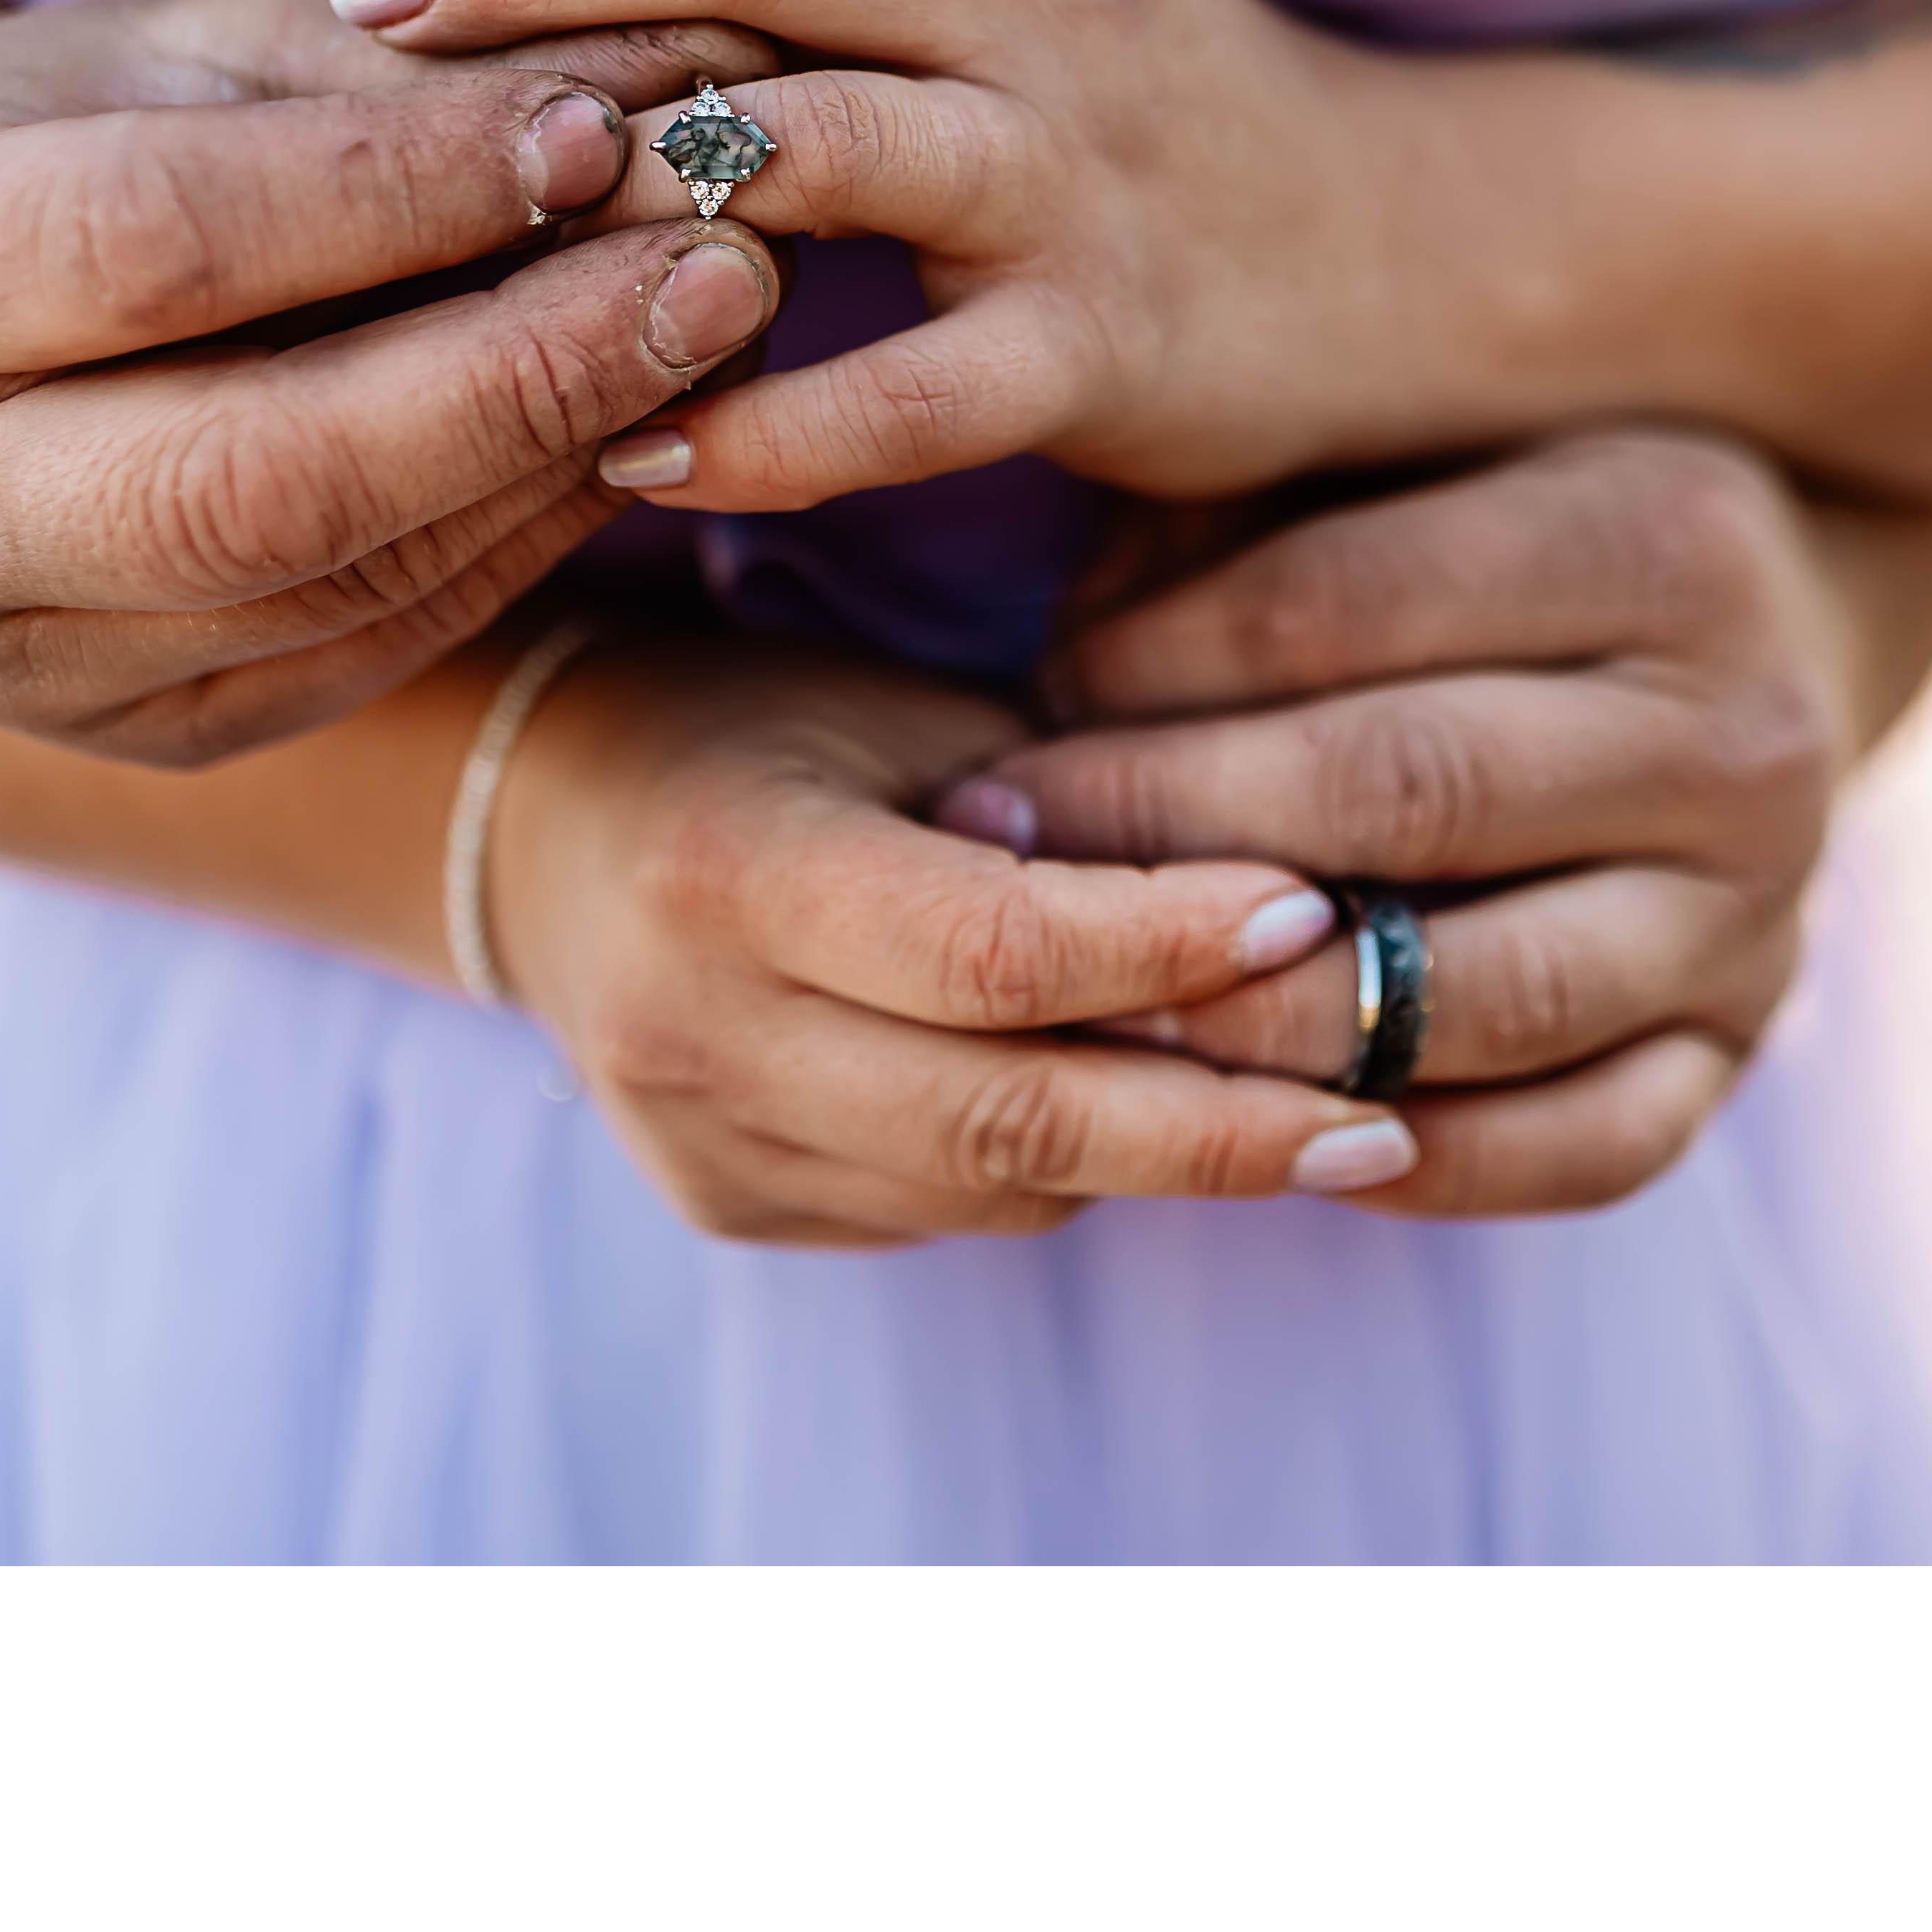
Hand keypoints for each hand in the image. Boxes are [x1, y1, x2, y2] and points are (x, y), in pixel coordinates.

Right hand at [0, 0, 803, 763]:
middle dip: (517, 366)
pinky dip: (527, 531)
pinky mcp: (139, 736)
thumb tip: (682, 62)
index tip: (597, 125)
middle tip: (725, 263)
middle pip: (248, 473)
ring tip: (726, 323)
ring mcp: (1, 661)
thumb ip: (420, 62)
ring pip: (330, 582)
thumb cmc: (106, 127)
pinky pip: (368, 645)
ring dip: (559, 452)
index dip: (393, 190)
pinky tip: (645, 426)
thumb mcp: (217, 44)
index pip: (150, 244)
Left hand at [327, 0, 1437, 510]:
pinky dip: (751, 427)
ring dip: (609, 189)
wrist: (1405, 248)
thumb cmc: (1139, 108)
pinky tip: (629, 455)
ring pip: (803, 139)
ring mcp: (1077, 168)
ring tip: (462, 252)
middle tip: (362, 42)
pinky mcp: (1108, 343)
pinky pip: (900, 394)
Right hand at [483, 637, 1415, 1244]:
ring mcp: (702, 1147)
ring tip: (1312, 1113)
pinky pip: (948, 1215)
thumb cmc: (768, 729)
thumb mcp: (903, 716)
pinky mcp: (733, 1212)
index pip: (989, 952)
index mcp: (727, 870)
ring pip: (994, 1192)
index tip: (1316, 915)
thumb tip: (1275, 910)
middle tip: (1383, 1113)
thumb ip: (1061, 811)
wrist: (548, 831)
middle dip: (1217, 1127)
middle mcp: (694, 1031)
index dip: (1165, 945)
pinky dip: (1062, 1170)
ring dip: (1162, 1154)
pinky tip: (1139, 1108)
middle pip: (1004, 1119)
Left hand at [926, 431, 1852, 1217]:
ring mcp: (1765, 912)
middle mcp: (1748, 730)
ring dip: (1264, 1023)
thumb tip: (1060, 678)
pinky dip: (1416, 1165)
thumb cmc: (1484, 528)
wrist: (1746, 637)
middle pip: (1410, 793)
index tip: (1011, 714)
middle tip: (1002, 858)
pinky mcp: (1741, 1053)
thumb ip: (1232, 523)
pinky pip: (1580, 1152)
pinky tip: (1267, 1131)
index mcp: (1666, 531)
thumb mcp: (1384, 456)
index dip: (1147, 669)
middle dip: (1173, 838)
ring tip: (1098, 1005)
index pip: (1345, 608)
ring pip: (1486, 997)